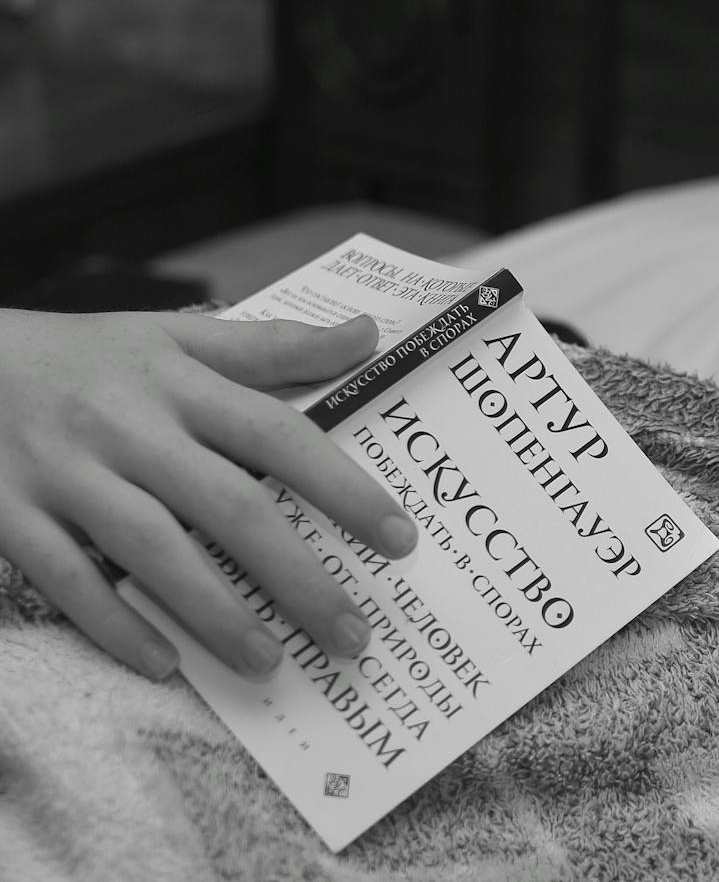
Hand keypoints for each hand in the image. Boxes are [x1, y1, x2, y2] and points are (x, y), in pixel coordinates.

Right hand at [0, 309, 416, 680]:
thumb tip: (369, 336)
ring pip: (153, 549)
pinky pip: (65, 579)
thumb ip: (272, 345)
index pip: (280, 436)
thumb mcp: (173, 336)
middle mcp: (129, 427)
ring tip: (270, 662)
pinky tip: (164, 663)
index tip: (399, 539)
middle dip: (298, 576)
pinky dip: (114, 623)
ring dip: (216, 612)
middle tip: (352, 633)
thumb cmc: (84, 356)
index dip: (344, 489)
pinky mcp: (10, 513)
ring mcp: (66, 473)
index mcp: (179, 383)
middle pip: (229, 506)